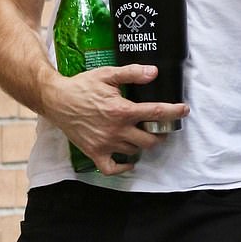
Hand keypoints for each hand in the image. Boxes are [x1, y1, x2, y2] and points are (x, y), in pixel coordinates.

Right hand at [43, 63, 188, 175]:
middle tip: (162, 126)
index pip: (155, 114)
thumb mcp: (108, 74)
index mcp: (121, 111)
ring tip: (143, 134)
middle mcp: (116, 130)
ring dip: (142, 144)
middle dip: (160, 133)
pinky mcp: (94, 153)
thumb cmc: (82, 86)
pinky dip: (124, 166)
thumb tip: (154, 73)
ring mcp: (105, 144)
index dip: (174, 112)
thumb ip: (132, 73)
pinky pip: (112, 168)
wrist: (56, 100)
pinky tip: (130, 160)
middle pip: (149, 140)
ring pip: (134, 151)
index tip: (184, 110)